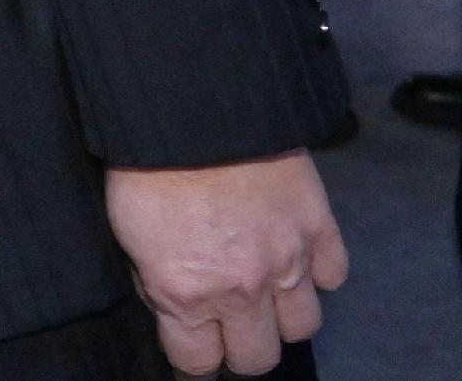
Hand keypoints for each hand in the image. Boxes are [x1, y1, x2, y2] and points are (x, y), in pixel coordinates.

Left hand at [105, 153, 345, 375]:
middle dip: (241, 346)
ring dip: (283, 314)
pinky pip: (333, 276)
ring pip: (304, 326)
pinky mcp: (319, 227)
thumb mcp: (128, 233)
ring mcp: (288, 261)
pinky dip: (318, 272)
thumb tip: (175, 305)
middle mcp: (243, 290)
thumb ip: (158, 281)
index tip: (194, 349)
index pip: (198, 363)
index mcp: (187, 295)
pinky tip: (296, 256)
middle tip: (231, 323)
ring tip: (266, 292)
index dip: (193, 357)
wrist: (191, 106)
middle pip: (257, 358)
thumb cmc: (144, 163)